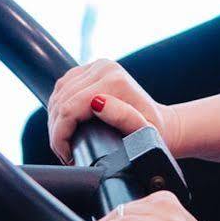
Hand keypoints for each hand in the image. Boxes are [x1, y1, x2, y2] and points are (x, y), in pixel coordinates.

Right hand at [45, 58, 175, 160]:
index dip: (61, 135)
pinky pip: (63, 86)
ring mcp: (97, 65)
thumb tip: (97, 103)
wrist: (163, 123)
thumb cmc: (154, 133)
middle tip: (65, 152)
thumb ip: (123, 117)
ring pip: (59, 92)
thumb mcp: (144, 132)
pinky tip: (64, 123)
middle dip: (57, 130)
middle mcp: (104, 67)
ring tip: (64, 141)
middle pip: (61, 100)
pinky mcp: (91, 68)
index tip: (68, 155)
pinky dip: (59, 106)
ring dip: (56, 118)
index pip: (69, 108)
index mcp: (114, 81)